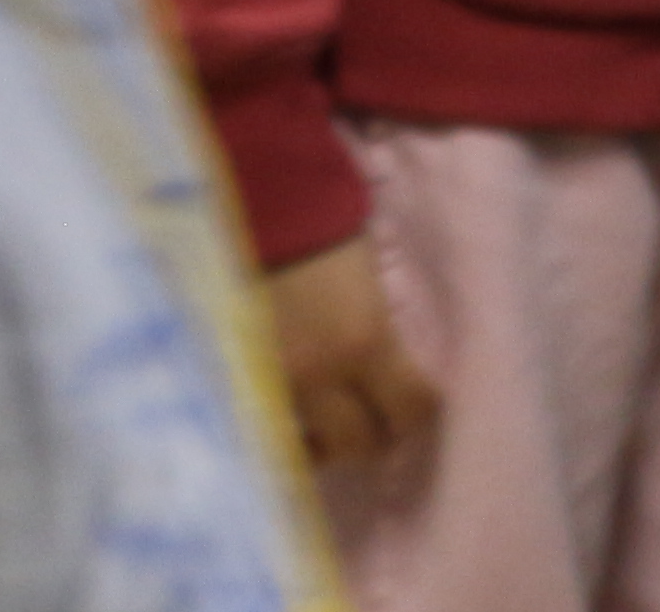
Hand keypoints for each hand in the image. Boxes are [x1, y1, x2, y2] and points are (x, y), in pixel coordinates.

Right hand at [263, 233, 439, 475]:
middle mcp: (321, 377)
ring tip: (331, 425)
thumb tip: (400, 364)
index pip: (411, 409)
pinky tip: (293, 417)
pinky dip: (286, 432)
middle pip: (361, 445)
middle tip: (378, 418)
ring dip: (326, 442)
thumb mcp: (372, 278)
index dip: (421, 411)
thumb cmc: (325, 229)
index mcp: (367, 344)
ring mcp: (275, 386)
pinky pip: (269, 431)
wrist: (255, 209)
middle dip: (375, 436)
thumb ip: (384, 329)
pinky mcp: (238, 383)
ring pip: (310, 451)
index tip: (420, 401)